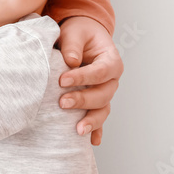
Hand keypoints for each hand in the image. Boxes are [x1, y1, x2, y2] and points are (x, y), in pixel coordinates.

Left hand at [55, 15, 123, 144]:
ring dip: (91, 120)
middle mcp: (111, 80)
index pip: (100, 72)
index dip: (83, 77)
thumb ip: (73, 45)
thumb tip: (70, 61)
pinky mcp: (95, 101)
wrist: (82, 37)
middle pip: (103, 94)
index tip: (62, 81)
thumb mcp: (75, 32)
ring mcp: (105, 92)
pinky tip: (92, 141)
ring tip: (77, 130)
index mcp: (111, 60)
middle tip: (62, 102)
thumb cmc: (80, 33)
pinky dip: (97, 130)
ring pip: (103, 109)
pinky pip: (99, 118)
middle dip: (83, 100)